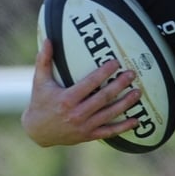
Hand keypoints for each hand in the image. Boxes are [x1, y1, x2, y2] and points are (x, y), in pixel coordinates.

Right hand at [21, 39, 142, 146]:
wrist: (37, 132)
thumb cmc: (40, 103)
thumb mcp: (40, 82)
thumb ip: (44, 61)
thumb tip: (47, 39)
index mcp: (66, 99)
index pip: (90, 83)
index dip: (104, 72)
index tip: (116, 62)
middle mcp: (76, 114)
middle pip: (103, 98)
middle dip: (119, 85)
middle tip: (132, 74)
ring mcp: (83, 126)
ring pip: (109, 114)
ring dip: (125, 103)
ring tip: (138, 92)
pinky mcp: (88, 135)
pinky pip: (108, 132)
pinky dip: (123, 127)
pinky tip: (136, 120)